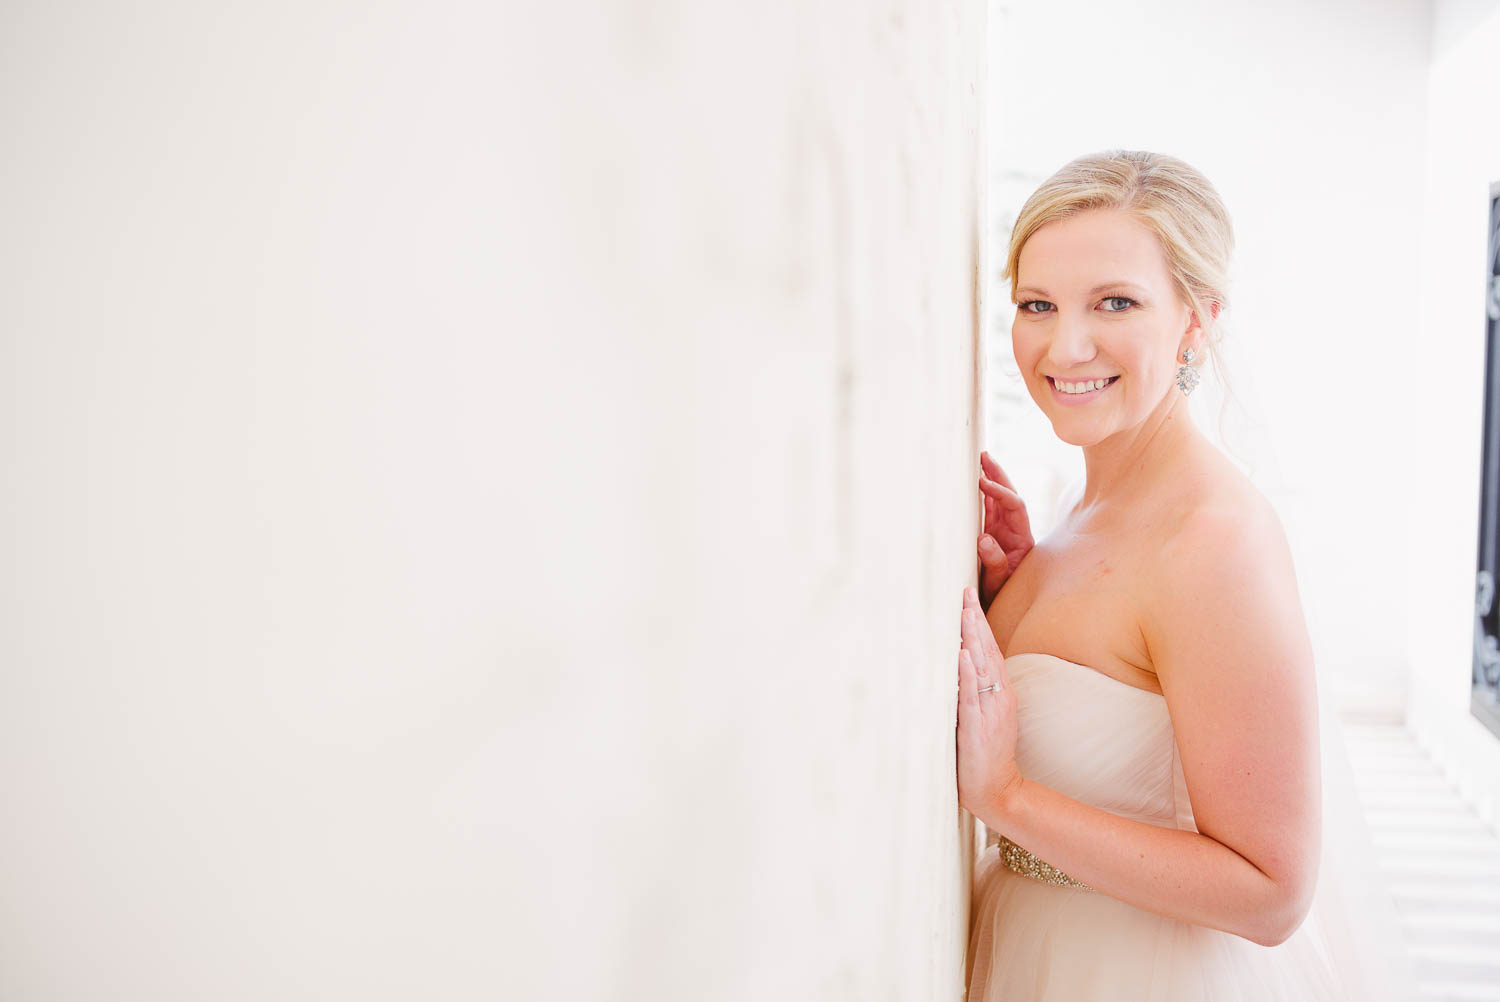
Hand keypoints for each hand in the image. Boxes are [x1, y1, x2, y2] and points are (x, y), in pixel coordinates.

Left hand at [956, 586, 1022, 820]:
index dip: (979, 622)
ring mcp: (990, 710)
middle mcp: (999, 696)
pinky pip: (971, 696)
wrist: (997, 789)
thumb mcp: (982, 715)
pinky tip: (963, 655)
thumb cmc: (985, 752)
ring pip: (982, 667)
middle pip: (987, 650)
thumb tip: (955, 663)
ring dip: (973, 638)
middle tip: (964, 591)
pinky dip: (968, 674)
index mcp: (1000, 692)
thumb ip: (973, 690)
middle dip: (975, 620)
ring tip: (965, 611)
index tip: (967, 597)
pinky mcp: (977, 727)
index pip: (990, 649)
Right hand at [977, 451, 1033, 610]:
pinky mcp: (991, 533)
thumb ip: (995, 562)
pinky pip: (988, 508)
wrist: (1000, 605)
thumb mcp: (998, 582)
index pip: (1015, 506)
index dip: (1000, 492)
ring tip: (979, 460)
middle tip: (984, 456)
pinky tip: (973, 481)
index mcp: (1021, 538)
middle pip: (1010, 495)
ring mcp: (1003, 530)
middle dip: (998, 474)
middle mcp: (1014, 530)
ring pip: (998, 499)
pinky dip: (981, 493)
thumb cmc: (1000, 595)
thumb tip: (984, 539)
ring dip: (990, 478)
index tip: (982, 482)